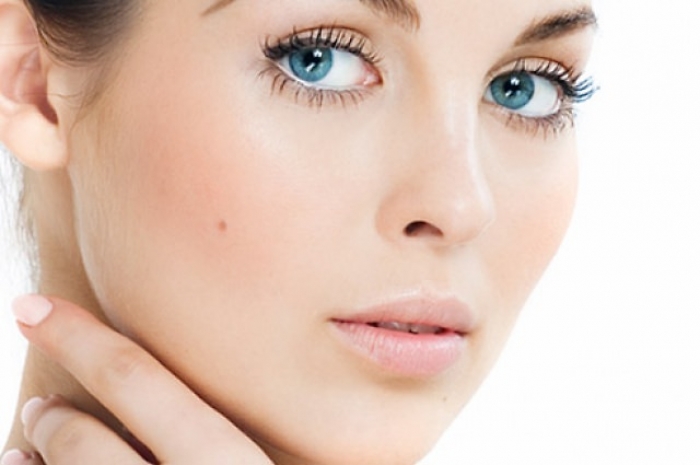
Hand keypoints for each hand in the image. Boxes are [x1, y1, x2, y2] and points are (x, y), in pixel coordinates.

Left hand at [7, 295, 273, 464]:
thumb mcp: (279, 459)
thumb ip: (249, 421)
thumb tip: (231, 361)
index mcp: (228, 460)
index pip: (135, 381)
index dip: (77, 338)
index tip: (32, 306)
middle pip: (83, 441)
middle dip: (51, 420)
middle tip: (39, 407)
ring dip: (36, 455)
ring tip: (23, 451)